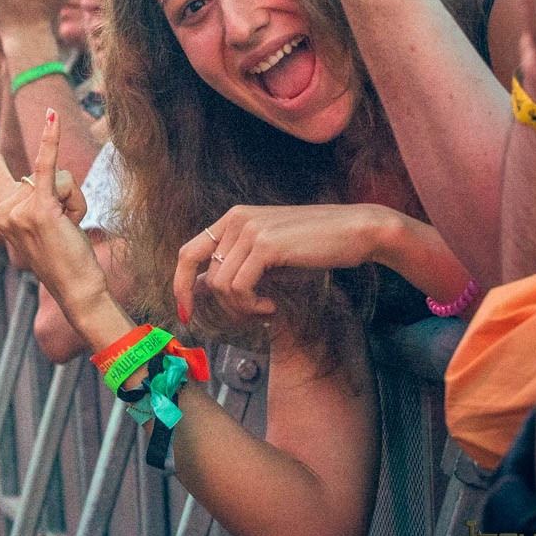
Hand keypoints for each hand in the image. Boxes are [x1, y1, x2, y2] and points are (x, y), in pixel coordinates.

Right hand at [0, 94, 108, 316]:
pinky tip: (52, 116)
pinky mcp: (40, 209)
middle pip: (37, 171)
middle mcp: (2, 210)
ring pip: (55, 177)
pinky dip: (50, 141)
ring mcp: (18, 210)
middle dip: (61, 193)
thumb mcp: (41, 223)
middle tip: (62, 226)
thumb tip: (48, 183)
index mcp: (0, 212)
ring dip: (74, 201)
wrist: (76, 289)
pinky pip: (48, 168)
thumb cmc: (64, 257)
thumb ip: (35, 199)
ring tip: (70, 229)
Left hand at [173, 204, 396, 324]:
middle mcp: (236, 219)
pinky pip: (239, 287)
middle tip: (244, 318)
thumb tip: (204, 291)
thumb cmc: (317, 245)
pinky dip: (251, 305)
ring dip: (241, 308)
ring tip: (265, 308)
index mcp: (233, 218)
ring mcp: (249, 229)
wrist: (356, 231)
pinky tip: (270, 306)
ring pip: (220, 285)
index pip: (187, 252)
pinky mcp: (265, 245)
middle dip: (219, 305)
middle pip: (203, 275)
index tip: (185, 312)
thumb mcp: (270, 252)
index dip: (180, 284)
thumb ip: (239, 264)